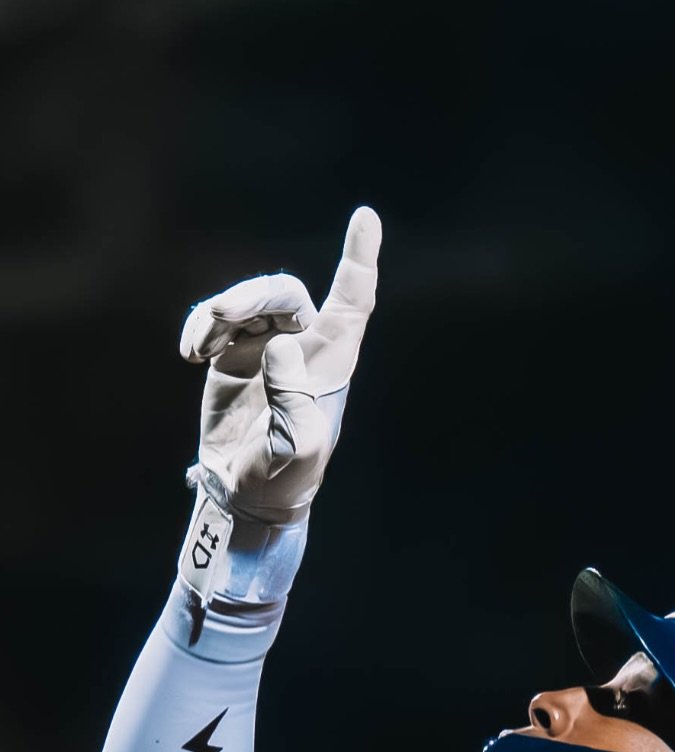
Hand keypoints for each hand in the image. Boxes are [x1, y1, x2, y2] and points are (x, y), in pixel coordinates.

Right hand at [180, 204, 380, 526]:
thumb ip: (293, 399)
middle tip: (224, 314)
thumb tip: (281, 346)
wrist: (247, 493)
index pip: (352, 304)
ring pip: (249, 301)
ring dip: (225, 309)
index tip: (365, 218)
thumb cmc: (287, 473)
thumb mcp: (299, 445)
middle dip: (255, 294)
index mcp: (331, 364)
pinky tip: (192, 354)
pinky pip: (215, 323)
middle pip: (286, 294)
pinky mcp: (229, 357)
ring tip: (202, 341)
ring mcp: (263, 348)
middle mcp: (301, 348)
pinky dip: (201, 328)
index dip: (359, 261)